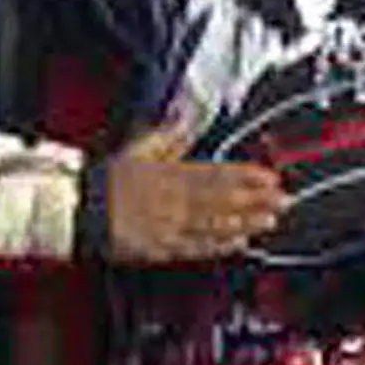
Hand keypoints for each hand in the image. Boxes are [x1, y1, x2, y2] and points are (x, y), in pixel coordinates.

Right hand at [105, 121, 286, 263]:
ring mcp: (169, 225)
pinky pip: (195, 247)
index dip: (245, 176)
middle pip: (222, 199)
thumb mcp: (138, 148)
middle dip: (255, 200)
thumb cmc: (109, 180)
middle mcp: (173, 200)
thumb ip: (167, 135)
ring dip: (245, 222)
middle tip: (282, 200)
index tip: (268, 175)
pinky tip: (239, 244)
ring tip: (269, 220)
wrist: (82, 208)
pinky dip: (218, 246)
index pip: (215, 173)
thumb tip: (185, 116)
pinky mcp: (161, 248)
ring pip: (214, 224)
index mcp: (169, 174)